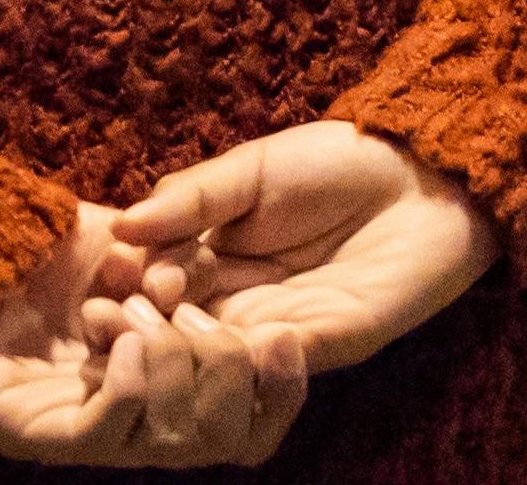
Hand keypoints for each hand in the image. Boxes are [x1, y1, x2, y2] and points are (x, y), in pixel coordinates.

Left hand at [0, 201, 310, 466]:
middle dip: (226, 375)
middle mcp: (131, 420)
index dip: (280, 393)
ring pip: (169, 442)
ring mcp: (81, 433)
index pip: (248, 424)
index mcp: (166, 383)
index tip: (289, 338)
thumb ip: (192, 265)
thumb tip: (260, 283)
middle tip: (197, 317)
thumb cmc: (41, 239)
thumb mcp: (135, 245)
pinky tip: (128, 344)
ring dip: (173, 374)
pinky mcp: (31, 435)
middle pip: (221, 441)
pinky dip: (127, 391)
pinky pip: (102, 435)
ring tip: (152, 323)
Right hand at [98, 123, 501, 377]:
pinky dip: (239, 353)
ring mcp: (279, 326)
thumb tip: (120, 225)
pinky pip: (271, 362)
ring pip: (215, 350)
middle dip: (143, 317)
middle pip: (176, 320)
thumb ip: (191, 199)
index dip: (128, 279)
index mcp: (213, 254)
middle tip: (116, 310)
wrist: (423, 176)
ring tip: (158, 318)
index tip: (104, 274)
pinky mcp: (323, 346)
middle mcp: (238, 298)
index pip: (155, 275)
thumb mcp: (249, 172)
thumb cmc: (336, 164)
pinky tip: (212, 331)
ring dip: (181, 340)